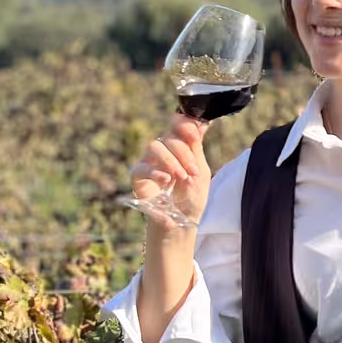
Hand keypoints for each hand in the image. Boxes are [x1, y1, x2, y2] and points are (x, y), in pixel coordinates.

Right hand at [130, 116, 210, 231]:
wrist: (183, 221)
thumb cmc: (192, 196)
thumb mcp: (200, 170)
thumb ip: (196, 146)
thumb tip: (203, 120)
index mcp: (178, 147)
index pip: (177, 125)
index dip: (184, 124)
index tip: (195, 134)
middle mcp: (162, 151)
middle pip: (168, 137)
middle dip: (184, 153)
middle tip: (192, 171)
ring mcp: (149, 163)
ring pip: (154, 146)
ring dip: (171, 161)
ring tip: (181, 177)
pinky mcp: (138, 178)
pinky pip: (141, 167)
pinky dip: (155, 171)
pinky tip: (166, 180)